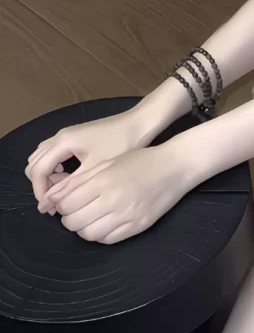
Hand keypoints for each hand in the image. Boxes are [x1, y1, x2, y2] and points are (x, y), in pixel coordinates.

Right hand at [25, 108, 151, 208]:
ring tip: (67, 191)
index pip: (37, 171)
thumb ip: (68, 186)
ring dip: (49, 176)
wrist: (139, 124)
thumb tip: (46, 204)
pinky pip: (54, 154)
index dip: (40, 192)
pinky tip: (73, 179)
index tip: (49, 209)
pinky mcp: (74, 137)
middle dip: (42, 184)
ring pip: (43, 159)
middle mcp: (59, 136)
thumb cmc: (120, 145)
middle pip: (35, 164)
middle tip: (58, 200)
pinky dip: (56, 168)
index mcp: (62, 142)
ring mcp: (66, 135)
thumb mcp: (93, 169)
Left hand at [38, 144, 192, 243]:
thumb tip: (52, 198)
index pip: (66, 204)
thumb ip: (79, 181)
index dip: (60, 204)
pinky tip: (104, 222)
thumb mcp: (107, 164)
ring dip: (83, 228)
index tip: (67, 201)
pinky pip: (107, 240)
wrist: (174, 167)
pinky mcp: (137, 227)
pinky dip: (100, 234)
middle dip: (69, 217)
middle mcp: (113, 202)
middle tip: (76, 209)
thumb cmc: (140, 160)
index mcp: (103, 182)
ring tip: (90, 216)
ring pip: (88, 234)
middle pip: (74, 222)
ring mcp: (126, 217)